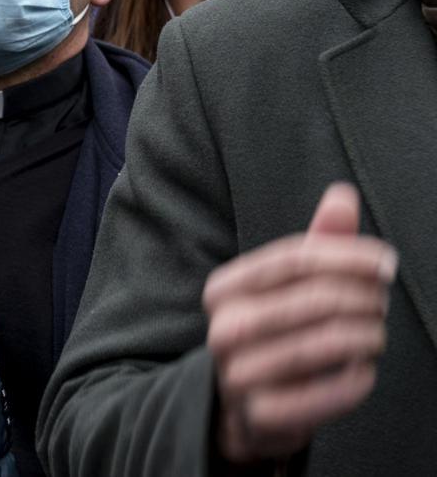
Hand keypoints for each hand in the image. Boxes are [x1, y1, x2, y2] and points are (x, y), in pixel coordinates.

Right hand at [205, 183, 396, 462]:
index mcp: (224, 289)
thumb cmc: (273, 333)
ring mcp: (238, 374)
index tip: (386, 262)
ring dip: (368, 336)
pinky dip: (358, 379)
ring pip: (327, 343)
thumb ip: (317, 242)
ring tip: (374, 334)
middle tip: (381, 303)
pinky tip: (362, 369)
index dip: (349, 256)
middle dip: (365, 297)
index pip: (295, 259)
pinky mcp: (261, 415)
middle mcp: (223, 329)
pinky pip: (328, 393)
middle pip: (317, 298)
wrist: (243, 405)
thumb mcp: (286, 287)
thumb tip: (342, 195)